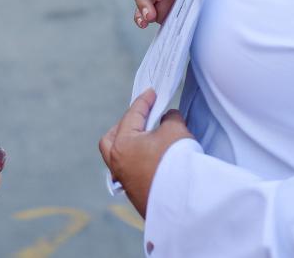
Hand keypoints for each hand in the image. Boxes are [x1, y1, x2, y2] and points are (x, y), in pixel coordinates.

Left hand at [99, 90, 193, 216]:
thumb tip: (166, 118)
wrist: (183, 201)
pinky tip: (149, 158)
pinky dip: (135, 160)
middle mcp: (118, 163)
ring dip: (127, 145)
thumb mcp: (176, 130)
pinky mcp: (135, 193)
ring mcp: (125, 180)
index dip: (144, 101)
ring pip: (116, 158)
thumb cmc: (176, 161)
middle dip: (123, 124)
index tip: (151, 92)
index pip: (132, 115)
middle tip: (140, 116)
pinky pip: (128, 171)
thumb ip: (169, 119)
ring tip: (144, 137)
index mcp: (123, 144)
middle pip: (110, 139)